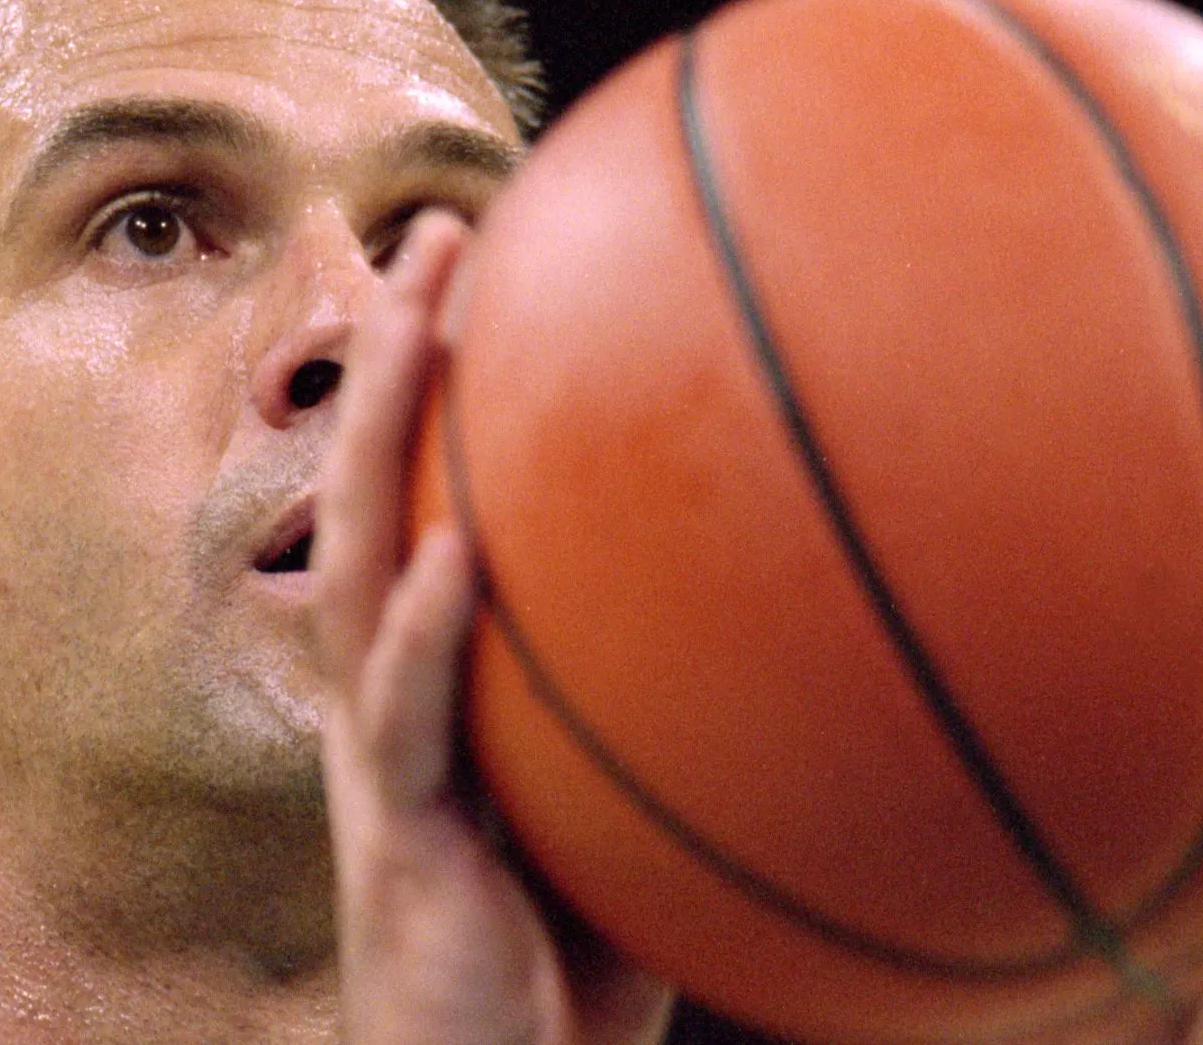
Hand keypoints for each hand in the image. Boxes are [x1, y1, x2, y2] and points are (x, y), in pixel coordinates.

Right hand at [314, 211, 676, 1044]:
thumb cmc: (578, 971)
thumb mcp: (645, 819)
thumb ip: (699, 719)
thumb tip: (847, 623)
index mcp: (439, 685)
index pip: (430, 504)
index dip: (445, 390)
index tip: (502, 268)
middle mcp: (391, 701)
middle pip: (371, 492)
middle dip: (393, 359)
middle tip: (440, 231)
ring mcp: (379, 767)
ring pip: (355, 568)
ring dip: (378, 434)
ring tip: (419, 318)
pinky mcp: (395, 845)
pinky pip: (399, 726)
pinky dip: (424, 640)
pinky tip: (460, 565)